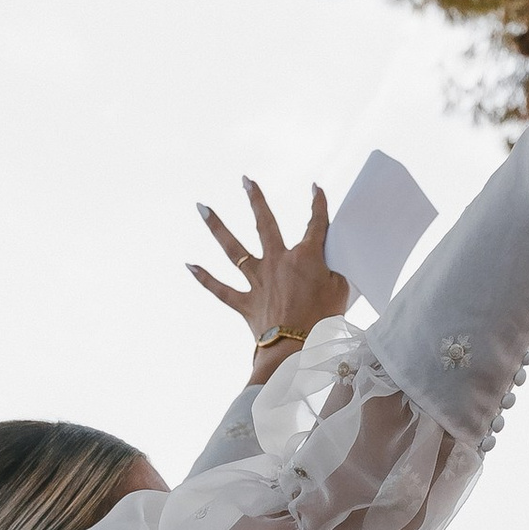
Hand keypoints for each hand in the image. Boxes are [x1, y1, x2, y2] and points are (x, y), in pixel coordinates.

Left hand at [188, 180, 346, 380]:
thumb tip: (325, 269)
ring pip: (233, 249)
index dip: (318, 204)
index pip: (315, 224)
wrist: (297, 350)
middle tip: (245, 180)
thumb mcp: (340, 292)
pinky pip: (220, 289)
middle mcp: (277, 262)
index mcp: (305, 257)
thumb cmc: (323, 322)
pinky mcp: (245, 303)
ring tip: (203, 207)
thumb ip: (332, 274)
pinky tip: (188, 265)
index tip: (315, 188)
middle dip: (255, 199)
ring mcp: (258, 281)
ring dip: (217, 226)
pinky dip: (204, 278)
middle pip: (264, 223)